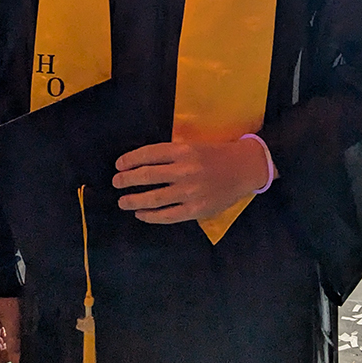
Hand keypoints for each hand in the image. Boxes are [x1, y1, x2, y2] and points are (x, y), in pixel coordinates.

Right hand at [0, 296, 20, 362]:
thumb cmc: (2, 293)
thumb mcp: (11, 318)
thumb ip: (14, 341)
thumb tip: (16, 359)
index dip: (10, 356)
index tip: (18, 346)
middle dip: (10, 346)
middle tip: (17, 331)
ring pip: (0, 344)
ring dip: (9, 338)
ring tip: (14, 322)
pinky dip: (7, 331)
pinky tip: (12, 320)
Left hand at [112, 138, 272, 223]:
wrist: (244, 169)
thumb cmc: (215, 155)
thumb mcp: (193, 146)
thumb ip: (171, 155)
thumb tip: (141, 164)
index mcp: (183, 150)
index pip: (149, 154)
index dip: (130, 160)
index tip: (118, 165)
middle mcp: (185, 170)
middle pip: (147, 176)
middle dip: (127, 180)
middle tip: (116, 182)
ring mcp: (190, 192)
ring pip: (154, 198)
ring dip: (133, 200)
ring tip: (123, 201)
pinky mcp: (196, 209)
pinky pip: (167, 215)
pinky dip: (151, 216)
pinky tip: (141, 214)